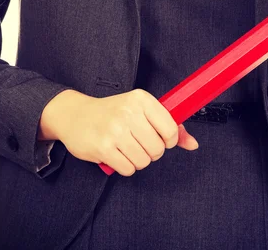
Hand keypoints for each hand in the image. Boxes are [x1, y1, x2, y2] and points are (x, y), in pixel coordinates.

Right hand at [39, 89, 198, 175]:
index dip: (168, 140)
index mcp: (141, 99)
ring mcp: (115, 130)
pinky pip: (128, 169)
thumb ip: (170, 126)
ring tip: (127, 149)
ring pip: (144, 161)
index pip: (171, 129)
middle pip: (158, 149)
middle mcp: (129, 112)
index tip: (159, 137)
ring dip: (138, 160)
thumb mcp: (141, 111)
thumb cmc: (112, 113)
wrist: (74, 115)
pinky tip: (117, 155)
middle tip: (138, 144)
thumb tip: (193, 144)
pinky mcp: (104, 147)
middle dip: (151, 152)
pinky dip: (125, 167)